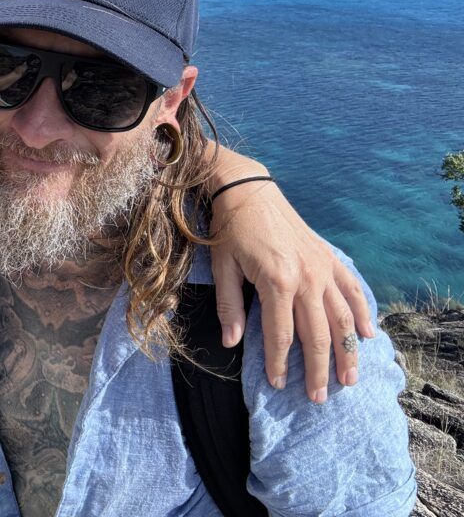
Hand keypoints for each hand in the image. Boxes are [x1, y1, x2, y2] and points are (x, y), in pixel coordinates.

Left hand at [209, 180, 374, 402]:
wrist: (248, 190)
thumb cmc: (230, 229)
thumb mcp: (223, 267)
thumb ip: (229, 307)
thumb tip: (231, 343)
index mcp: (277, 282)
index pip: (281, 335)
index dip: (280, 363)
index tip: (279, 385)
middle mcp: (306, 278)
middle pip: (317, 335)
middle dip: (318, 370)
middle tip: (319, 398)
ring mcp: (322, 268)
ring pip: (341, 318)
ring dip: (347, 351)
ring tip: (349, 379)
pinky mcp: (328, 258)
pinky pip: (351, 290)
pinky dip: (361, 313)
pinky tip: (366, 335)